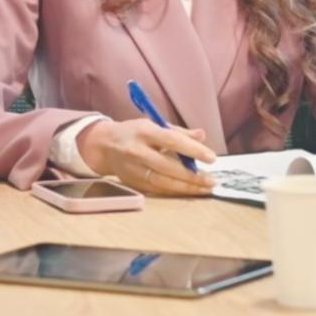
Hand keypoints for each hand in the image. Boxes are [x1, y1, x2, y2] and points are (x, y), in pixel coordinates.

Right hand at [77, 118, 217, 196]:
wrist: (104, 145)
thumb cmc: (135, 132)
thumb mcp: (154, 124)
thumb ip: (179, 132)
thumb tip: (202, 136)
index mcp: (145, 131)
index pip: (172, 141)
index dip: (193, 150)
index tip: (211, 158)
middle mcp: (137, 151)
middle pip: (168, 166)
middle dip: (192, 176)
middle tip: (211, 180)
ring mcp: (133, 169)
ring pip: (162, 182)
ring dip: (185, 187)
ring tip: (204, 189)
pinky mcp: (132, 182)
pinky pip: (156, 189)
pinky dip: (174, 191)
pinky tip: (188, 191)